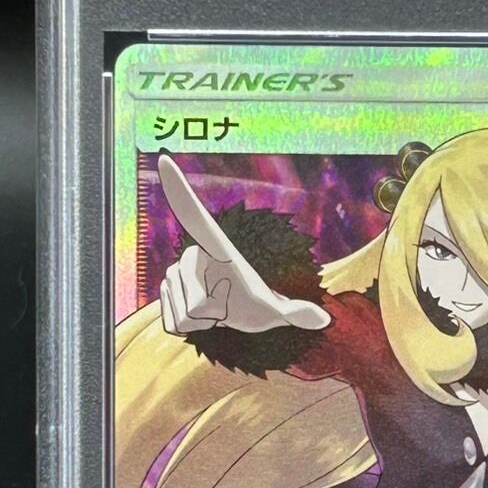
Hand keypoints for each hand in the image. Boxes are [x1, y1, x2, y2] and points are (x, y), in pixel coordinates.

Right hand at [157, 155, 330, 335]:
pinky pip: (172, 321)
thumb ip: (296, 313)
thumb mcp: (276, 311)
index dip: (180, 189)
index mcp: (217, 248)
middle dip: (213, 312)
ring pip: (183, 311)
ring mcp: (175, 273)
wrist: (238, 315)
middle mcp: (192, 255)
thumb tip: (324, 318)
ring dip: (202, 320)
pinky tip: (200, 319)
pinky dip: (190, 328)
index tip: (165, 159)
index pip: (195, 216)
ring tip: (215, 309)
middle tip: (226, 305)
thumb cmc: (258, 305)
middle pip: (195, 298)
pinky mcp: (164, 293)